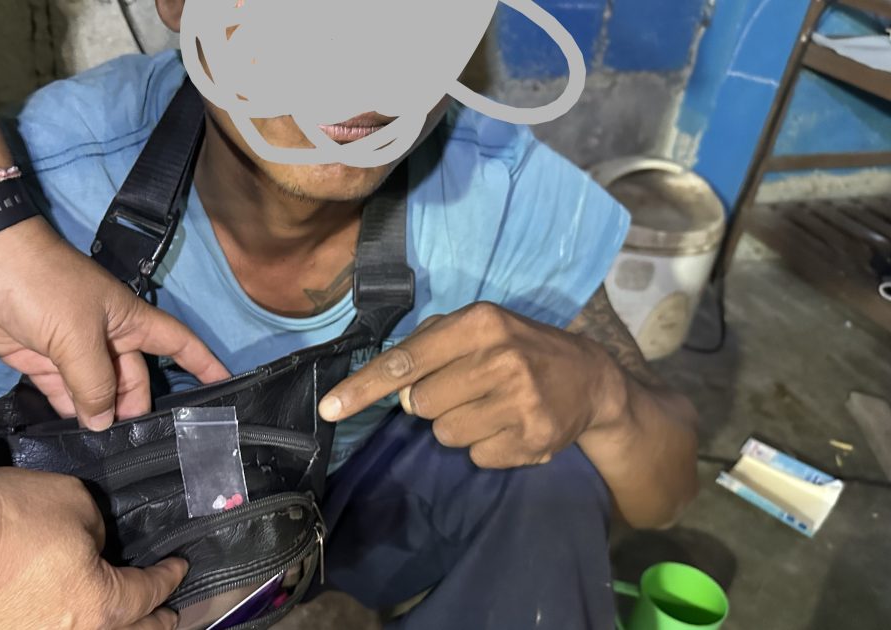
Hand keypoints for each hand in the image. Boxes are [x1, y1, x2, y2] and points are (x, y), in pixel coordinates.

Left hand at [0, 217, 229, 429]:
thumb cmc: (42, 287)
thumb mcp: (77, 335)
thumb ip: (94, 384)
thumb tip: (103, 423)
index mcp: (128, 320)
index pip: (178, 344)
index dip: (202, 364)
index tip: (225, 387)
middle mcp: (106, 337)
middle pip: (134, 379)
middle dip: (137, 409)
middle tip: (136, 449)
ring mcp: (72, 349)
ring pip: (98, 391)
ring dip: (102, 416)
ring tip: (107, 453)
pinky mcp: (39, 359)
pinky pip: (64, 392)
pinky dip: (70, 411)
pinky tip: (74, 436)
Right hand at [0, 468, 187, 629]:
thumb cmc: (4, 523)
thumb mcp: (69, 501)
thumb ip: (95, 527)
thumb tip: (91, 543)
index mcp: (101, 606)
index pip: (148, 594)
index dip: (168, 578)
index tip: (179, 569)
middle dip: (155, 624)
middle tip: (169, 616)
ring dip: (114, 629)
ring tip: (125, 622)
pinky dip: (72, 624)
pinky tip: (71, 617)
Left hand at [318, 302, 626, 467]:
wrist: (590, 379)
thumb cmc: (518, 348)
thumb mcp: (480, 327)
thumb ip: (431, 346)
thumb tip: (396, 389)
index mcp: (480, 324)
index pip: (406, 360)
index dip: (363, 387)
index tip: (330, 410)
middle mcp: (501, 359)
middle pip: (421, 404)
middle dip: (432, 403)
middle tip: (465, 390)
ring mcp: (520, 402)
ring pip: (445, 434)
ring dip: (458, 426)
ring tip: (490, 407)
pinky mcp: (533, 439)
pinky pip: (475, 456)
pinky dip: (485, 445)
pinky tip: (509, 426)